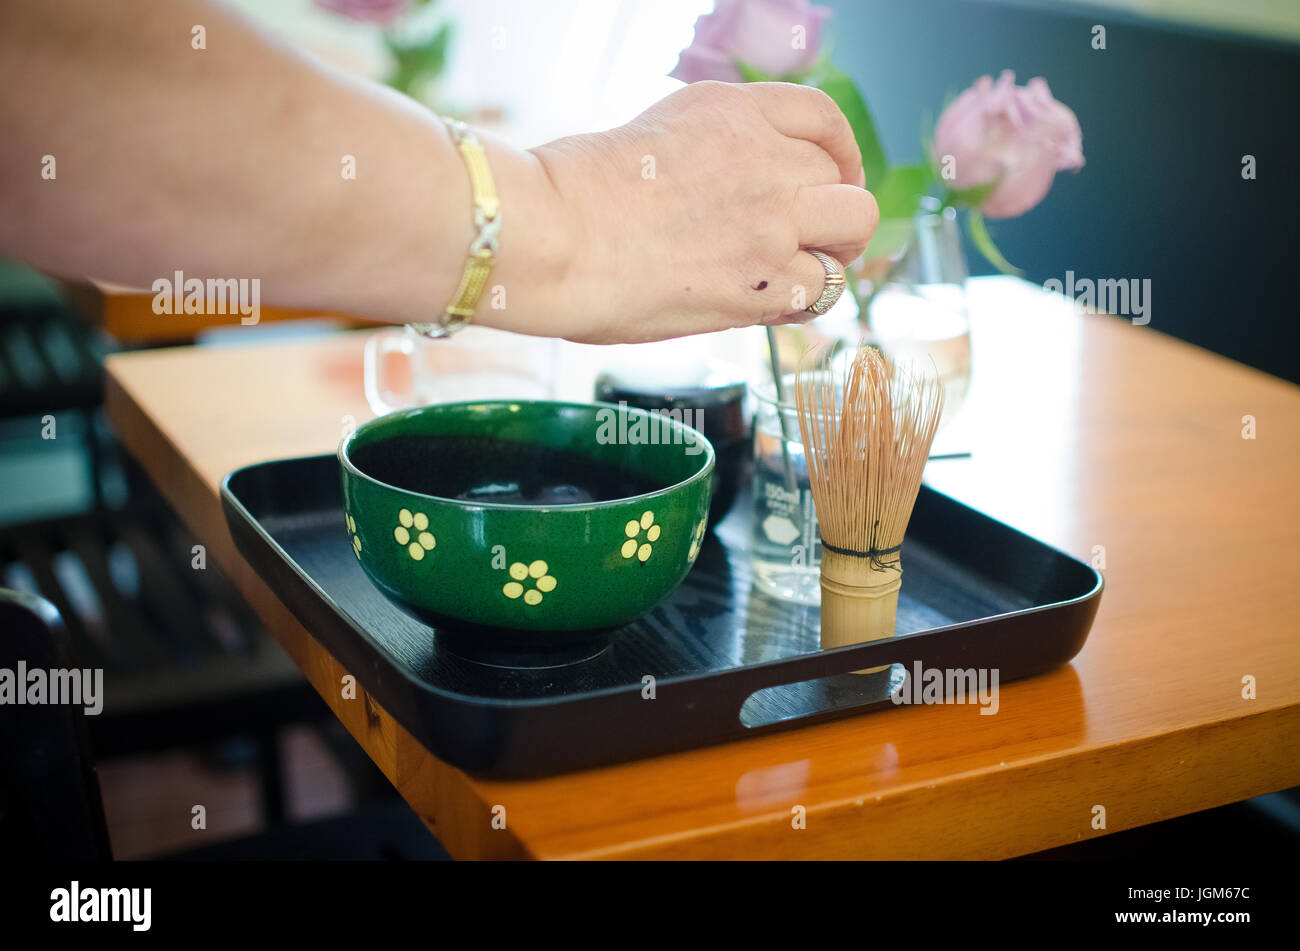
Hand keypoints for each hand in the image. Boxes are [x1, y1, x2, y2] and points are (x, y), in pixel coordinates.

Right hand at [521, 81, 878, 343]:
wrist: (554, 237)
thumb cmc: (573, 196)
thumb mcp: (656, 137)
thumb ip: (712, 154)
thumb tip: (733, 195)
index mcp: (732, 110)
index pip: (821, 118)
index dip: (839, 152)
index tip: (835, 174)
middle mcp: (765, 156)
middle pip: (843, 178)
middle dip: (835, 209)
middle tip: (817, 237)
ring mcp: (772, 218)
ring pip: (853, 229)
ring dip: (833, 253)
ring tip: (799, 273)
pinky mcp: (765, 280)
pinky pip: (822, 290)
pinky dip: (803, 299)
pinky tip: (770, 303)